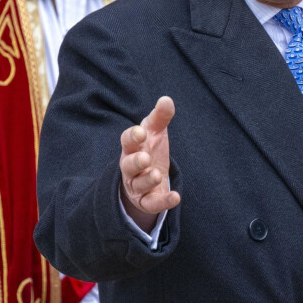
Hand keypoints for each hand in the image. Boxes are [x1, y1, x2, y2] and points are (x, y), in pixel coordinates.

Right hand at [119, 96, 180, 230]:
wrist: (146, 176)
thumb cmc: (149, 148)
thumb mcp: (155, 132)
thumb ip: (160, 117)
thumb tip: (166, 99)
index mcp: (132, 147)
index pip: (127, 141)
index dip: (132, 137)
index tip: (141, 132)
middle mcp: (131, 167)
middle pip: (128, 165)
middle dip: (135, 162)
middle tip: (145, 158)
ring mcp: (137, 185)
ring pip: (138, 184)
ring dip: (147, 180)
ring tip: (158, 175)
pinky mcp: (146, 201)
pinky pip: (152, 204)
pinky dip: (163, 202)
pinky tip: (176, 197)